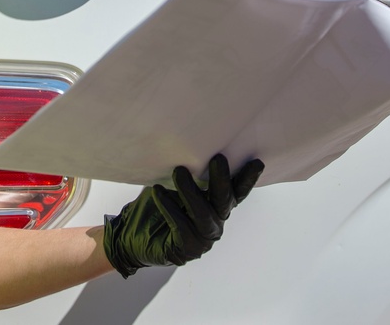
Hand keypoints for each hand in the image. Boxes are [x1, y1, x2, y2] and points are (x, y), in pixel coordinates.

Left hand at [102, 154, 264, 277]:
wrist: (132, 235)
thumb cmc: (155, 204)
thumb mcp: (171, 183)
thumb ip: (186, 169)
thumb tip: (186, 140)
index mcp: (215, 206)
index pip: (236, 192)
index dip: (247, 179)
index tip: (257, 161)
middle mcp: (215, 222)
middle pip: (224, 201)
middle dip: (222, 179)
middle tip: (218, 158)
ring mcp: (204, 238)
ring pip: (204, 213)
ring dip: (191, 191)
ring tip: (179, 172)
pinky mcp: (188, 249)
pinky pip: (181, 226)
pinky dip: (169, 207)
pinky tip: (158, 191)